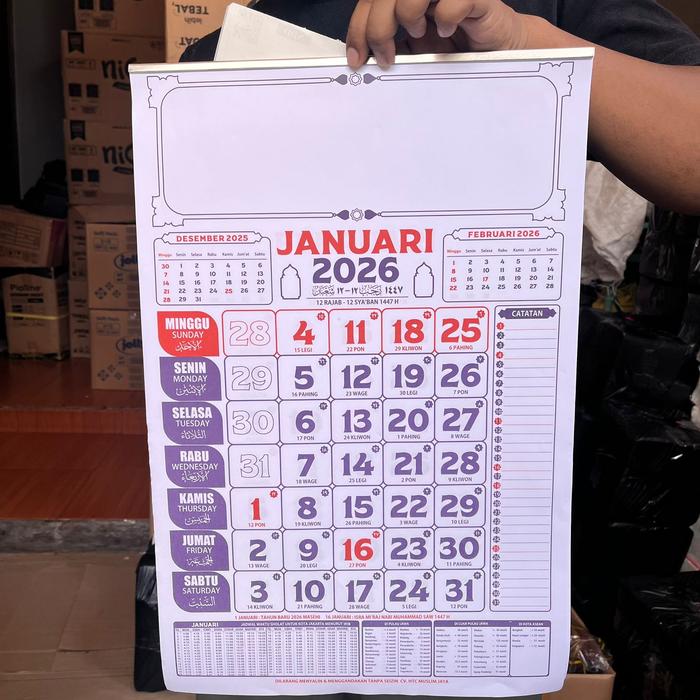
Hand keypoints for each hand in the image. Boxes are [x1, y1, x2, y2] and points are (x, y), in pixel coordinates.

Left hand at [346, 0, 529, 68]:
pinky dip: (445, 19)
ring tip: (419, 34)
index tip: (356, 58)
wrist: (498, 46)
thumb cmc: (455, 45)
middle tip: (385, 57)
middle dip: (377, 29)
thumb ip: (391, 46)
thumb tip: (362, 60)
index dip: (358, 28)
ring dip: (408, 15)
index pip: (370, 1)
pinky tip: (448, 31)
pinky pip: (451, 2)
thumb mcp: (414, 49)